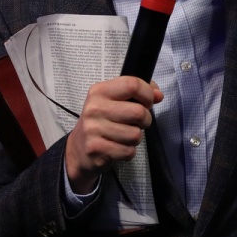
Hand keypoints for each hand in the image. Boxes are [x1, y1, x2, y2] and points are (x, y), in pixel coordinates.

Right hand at [64, 76, 163, 194]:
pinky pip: (128, 151)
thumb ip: (137, 93)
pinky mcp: (96, 149)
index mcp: (99, 91)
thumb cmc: (101, 121)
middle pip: (138, 112)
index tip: (148, 102)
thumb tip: (158, 95)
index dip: (147, 94)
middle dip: (145, 120)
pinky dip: (128, 152)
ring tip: (124, 136)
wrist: (78, 149)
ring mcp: (93, 129)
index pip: (132, 84)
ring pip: (135, 134)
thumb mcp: (114, 101)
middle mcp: (94, 108)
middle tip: (137, 123)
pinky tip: (118, 147)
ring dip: (135, 138)